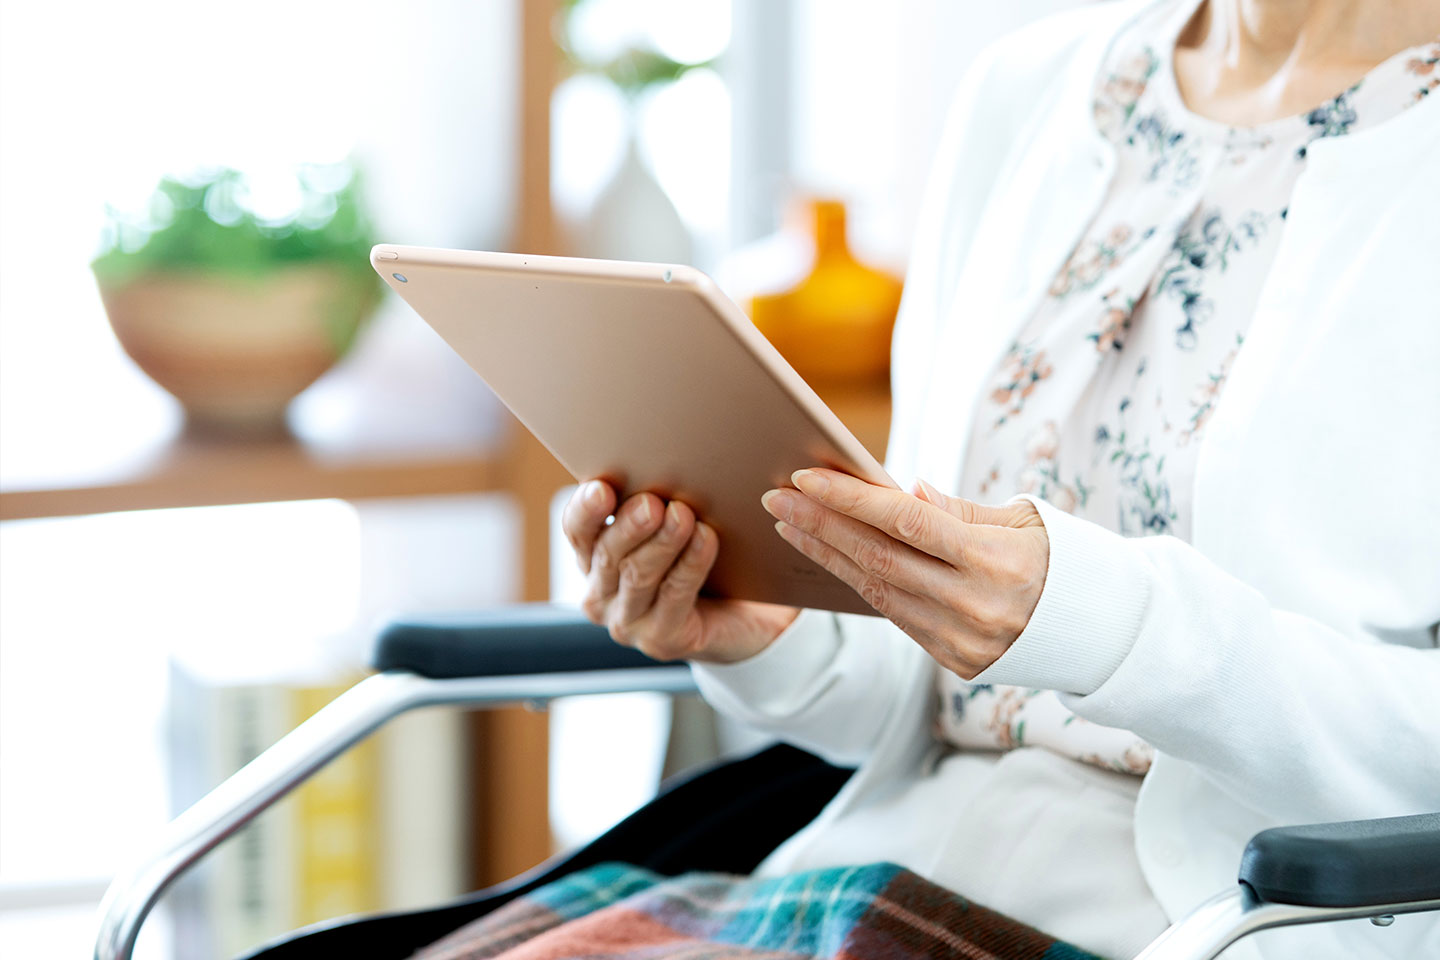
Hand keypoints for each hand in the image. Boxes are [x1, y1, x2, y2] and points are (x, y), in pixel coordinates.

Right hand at [562, 479, 799, 662]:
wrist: (741, 615)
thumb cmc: (700, 560)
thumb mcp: (669, 526)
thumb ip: (655, 502)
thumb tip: (659, 459)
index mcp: (593, 559)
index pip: (577, 531)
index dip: (586, 510)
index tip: (602, 488)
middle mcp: (601, 595)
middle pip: (607, 555)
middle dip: (629, 525)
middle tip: (652, 502)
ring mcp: (628, 622)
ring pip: (638, 576)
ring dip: (662, 543)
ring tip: (683, 515)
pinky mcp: (661, 640)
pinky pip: (674, 596)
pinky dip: (690, 564)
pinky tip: (705, 539)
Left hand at [761, 469, 1047, 678]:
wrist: (1103, 631)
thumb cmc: (1059, 558)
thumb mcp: (1021, 521)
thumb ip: (956, 510)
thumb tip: (899, 492)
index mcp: (994, 560)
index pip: (905, 521)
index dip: (850, 498)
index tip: (805, 476)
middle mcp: (973, 604)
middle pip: (878, 557)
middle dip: (819, 524)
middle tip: (776, 497)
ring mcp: (961, 639)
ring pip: (876, 590)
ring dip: (825, 555)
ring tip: (788, 525)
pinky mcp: (953, 662)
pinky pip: (894, 616)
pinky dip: (857, 585)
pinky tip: (828, 559)